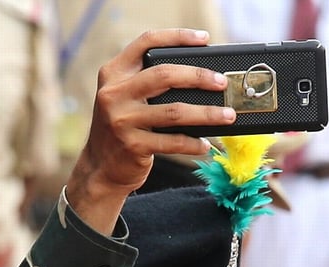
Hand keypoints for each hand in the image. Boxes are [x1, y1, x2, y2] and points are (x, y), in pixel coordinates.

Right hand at [64, 29, 236, 233]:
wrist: (100, 167)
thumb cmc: (123, 128)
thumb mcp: (125, 97)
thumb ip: (147, 83)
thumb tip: (199, 76)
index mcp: (114, 73)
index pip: (146, 43)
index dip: (177, 37)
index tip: (204, 38)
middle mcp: (114, 93)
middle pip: (164, 75)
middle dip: (199, 77)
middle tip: (221, 83)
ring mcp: (122, 120)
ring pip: (175, 111)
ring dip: (207, 114)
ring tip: (228, 116)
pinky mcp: (133, 145)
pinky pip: (173, 142)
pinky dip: (194, 143)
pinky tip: (205, 144)